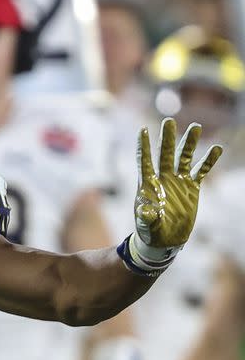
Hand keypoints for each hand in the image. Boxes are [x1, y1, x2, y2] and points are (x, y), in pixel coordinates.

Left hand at [135, 118, 222, 248]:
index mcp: (148, 184)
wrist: (164, 239)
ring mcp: (177, 181)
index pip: (144, 161)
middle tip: (169, 120)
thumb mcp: (146, 224)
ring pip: (184, 158)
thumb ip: (146, 216)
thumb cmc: (149, 230)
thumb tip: (146, 210)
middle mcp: (162, 178)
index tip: (143, 130)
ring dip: (189, 143)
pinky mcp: (191, 188)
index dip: (144, 146)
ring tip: (196, 127)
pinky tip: (216, 148)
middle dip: (167, 138)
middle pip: (165, 154)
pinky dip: (208, 161)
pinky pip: (201, 171)